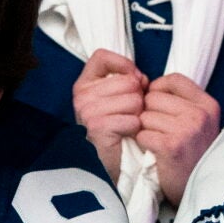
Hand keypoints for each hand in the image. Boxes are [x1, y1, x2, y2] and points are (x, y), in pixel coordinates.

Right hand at [72, 50, 147, 176]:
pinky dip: (135, 128)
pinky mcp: (97, 127)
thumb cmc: (116, 131)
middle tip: (130, 113)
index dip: (123, 65)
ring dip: (138, 114)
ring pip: (134, 99)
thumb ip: (125, 81)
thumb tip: (141, 77)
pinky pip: (132, 119)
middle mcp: (81, 95)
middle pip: (127, 80)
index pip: (102, 56)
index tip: (133, 79)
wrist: (105, 166)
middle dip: (138, 97)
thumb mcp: (116, 100)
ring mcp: (87, 111)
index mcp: (84, 84)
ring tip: (127, 125)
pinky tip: (126, 135)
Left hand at [140, 74, 222, 204]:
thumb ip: (180, 102)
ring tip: (158, 144)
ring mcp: (188, 129)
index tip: (157, 107)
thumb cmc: (194, 156)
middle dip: (148, 113)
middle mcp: (200, 114)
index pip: (173, 79)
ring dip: (145, 130)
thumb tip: (145, 84)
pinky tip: (155, 153)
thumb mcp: (198, 124)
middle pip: (154, 97)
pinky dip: (144, 144)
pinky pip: (143, 134)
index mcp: (208, 104)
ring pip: (145, 116)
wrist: (202, 191)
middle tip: (158, 131)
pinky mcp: (172, 146)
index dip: (158, 90)